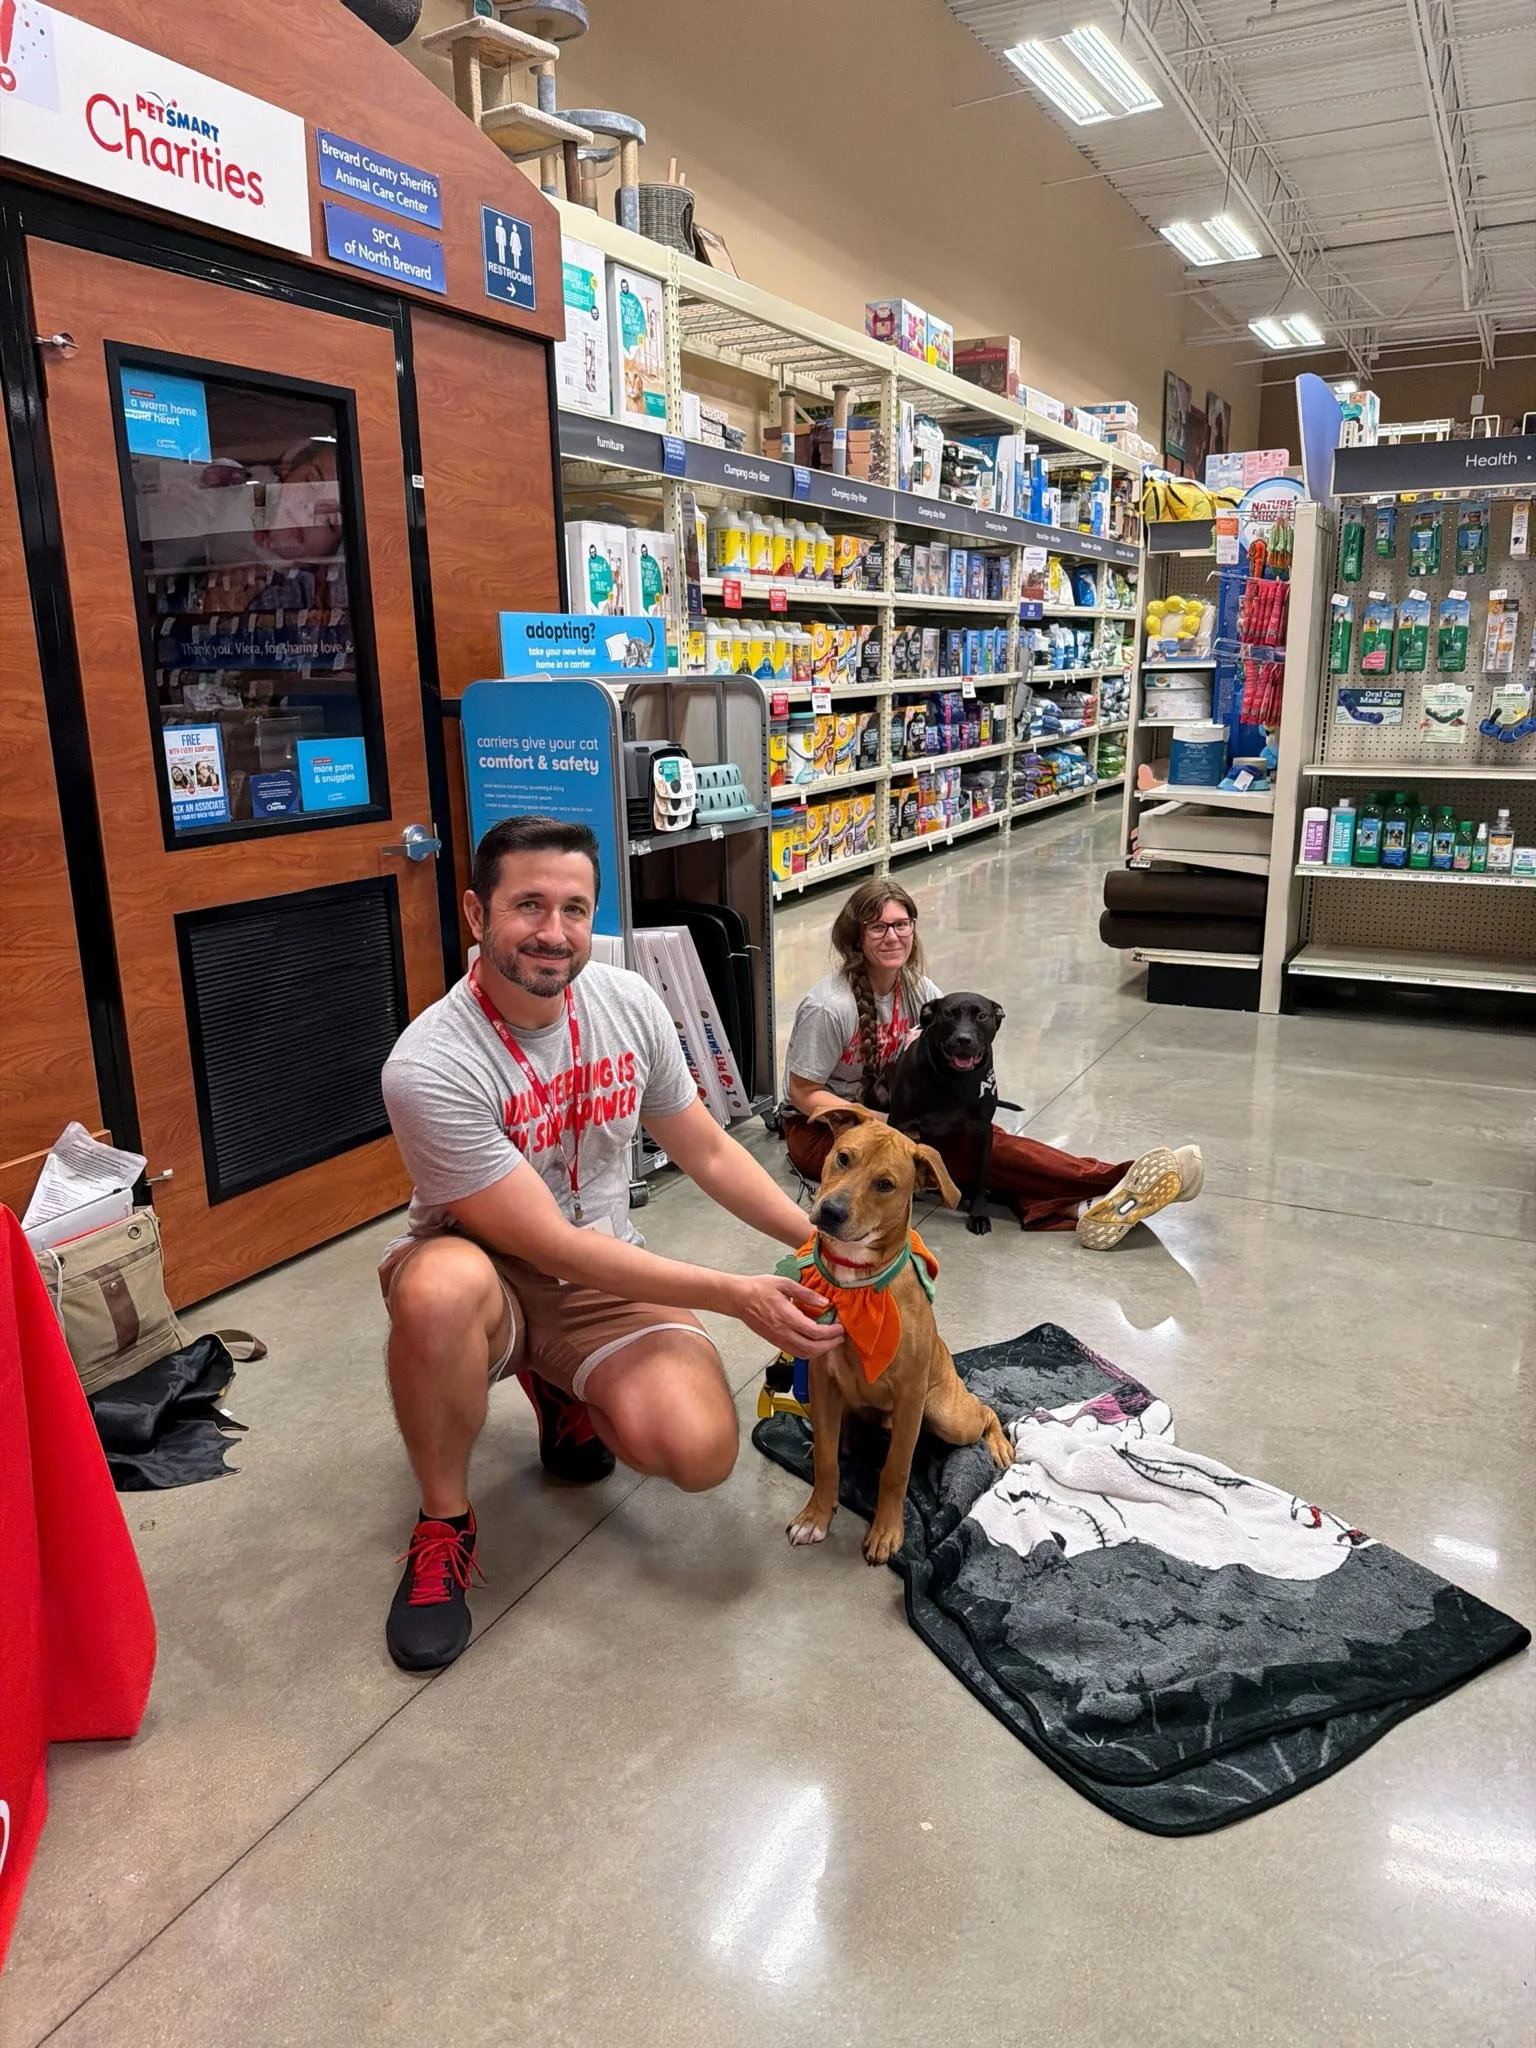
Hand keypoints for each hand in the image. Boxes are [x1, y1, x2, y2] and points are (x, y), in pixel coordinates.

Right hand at [727, 1275, 842, 1354]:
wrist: (738, 1298)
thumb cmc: (760, 1288)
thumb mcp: (784, 1283)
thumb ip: (806, 1293)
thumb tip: (824, 1302)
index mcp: (786, 1317)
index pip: (814, 1332)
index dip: (831, 1333)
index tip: (840, 1327)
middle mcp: (783, 1332)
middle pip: (812, 1348)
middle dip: (829, 1345)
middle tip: (840, 1337)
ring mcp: (778, 1339)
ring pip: (803, 1354)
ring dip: (820, 1351)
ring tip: (830, 1341)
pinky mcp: (774, 1342)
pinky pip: (795, 1353)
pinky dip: (809, 1352)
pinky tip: (814, 1343)